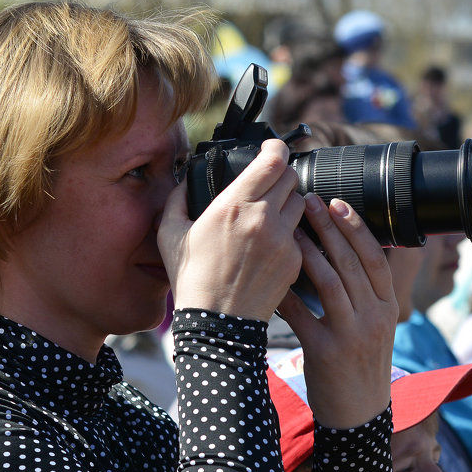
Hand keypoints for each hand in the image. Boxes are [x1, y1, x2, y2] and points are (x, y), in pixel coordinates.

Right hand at [158, 139, 304, 321]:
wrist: (218, 324)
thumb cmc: (192, 280)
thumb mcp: (170, 235)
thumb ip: (177, 199)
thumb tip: (185, 181)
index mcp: (234, 205)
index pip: (273, 160)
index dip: (276, 148)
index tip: (271, 149)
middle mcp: (264, 218)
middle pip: (291, 177)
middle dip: (281, 175)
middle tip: (270, 182)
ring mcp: (283, 240)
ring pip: (301, 203)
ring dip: (289, 202)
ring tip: (272, 214)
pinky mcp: (295, 260)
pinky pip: (301, 234)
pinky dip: (290, 232)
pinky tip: (273, 243)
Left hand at [278, 194, 398, 429]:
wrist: (360, 414)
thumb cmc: (361, 366)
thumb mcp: (375, 328)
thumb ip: (364, 296)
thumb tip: (342, 255)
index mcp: (387, 308)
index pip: (375, 258)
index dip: (357, 228)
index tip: (338, 203)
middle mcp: (374, 318)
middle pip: (352, 263)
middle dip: (330, 228)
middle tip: (309, 201)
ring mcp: (352, 335)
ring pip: (331, 283)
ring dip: (309, 252)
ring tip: (290, 229)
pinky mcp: (327, 352)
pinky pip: (302, 315)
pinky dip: (286, 294)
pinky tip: (271, 277)